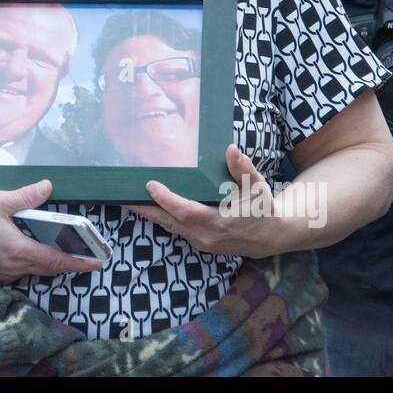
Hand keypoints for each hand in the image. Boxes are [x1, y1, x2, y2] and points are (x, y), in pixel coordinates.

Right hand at [0, 179, 101, 284]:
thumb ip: (25, 196)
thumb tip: (48, 187)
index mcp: (18, 251)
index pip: (56, 261)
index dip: (78, 263)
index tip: (96, 263)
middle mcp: (14, 268)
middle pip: (48, 269)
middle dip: (68, 263)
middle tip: (86, 255)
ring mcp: (4, 274)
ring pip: (35, 271)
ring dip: (50, 263)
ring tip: (64, 250)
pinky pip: (21, 271)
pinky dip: (32, 262)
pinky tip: (32, 248)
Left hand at [126, 145, 280, 257]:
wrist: (269, 238)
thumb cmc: (262, 209)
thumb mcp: (257, 187)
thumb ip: (242, 169)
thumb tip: (231, 149)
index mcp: (220, 221)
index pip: (186, 211)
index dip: (166, 199)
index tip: (150, 185)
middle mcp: (206, 235)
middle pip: (169, 221)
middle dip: (145, 209)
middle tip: (123, 196)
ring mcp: (201, 242)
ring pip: (169, 227)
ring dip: (149, 214)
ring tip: (129, 200)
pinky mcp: (199, 243)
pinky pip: (175, 229)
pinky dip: (161, 217)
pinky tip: (149, 207)